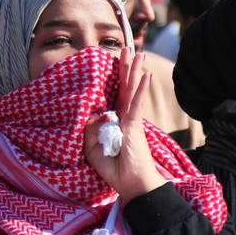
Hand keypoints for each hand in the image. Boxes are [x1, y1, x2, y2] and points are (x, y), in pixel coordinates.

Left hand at [84, 49, 166, 203]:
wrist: (131, 185)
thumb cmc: (114, 169)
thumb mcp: (93, 149)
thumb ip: (90, 131)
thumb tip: (90, 113)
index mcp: (115, 122)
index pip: (113, 96)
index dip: (114, 80)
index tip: (113, 64)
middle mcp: (124, 117)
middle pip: (124, 87)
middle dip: (125, 68)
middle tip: (126, 49)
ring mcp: (131, 120)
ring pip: (131, 90)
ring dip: (134, 70)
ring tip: (138, 53)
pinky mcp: (135, 125)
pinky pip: (136, 103)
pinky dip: (140, 89)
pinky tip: (145, 75)